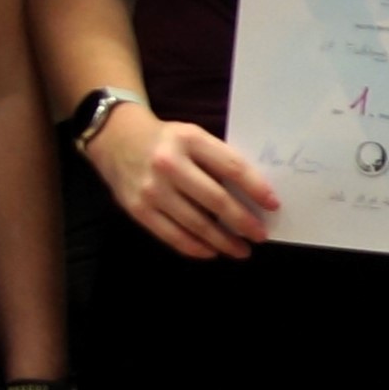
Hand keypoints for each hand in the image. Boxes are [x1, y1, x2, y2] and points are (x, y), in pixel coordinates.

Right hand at [94, 105, 276, 260]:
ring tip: (241, 249)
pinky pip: (172, 236)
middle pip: (215, 200)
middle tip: (260, 235)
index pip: (232, 168)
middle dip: (243, 222)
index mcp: (189, 140)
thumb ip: (218, 160)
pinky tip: (212, 252)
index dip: (256, 189)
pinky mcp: (138, 209)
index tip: (273, 205)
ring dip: (223, 241)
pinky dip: (195, 247)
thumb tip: (253, 196)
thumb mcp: (193, 137)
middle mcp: (169, 164)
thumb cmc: (166, 141)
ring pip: (195, 224)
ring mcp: (151, 189)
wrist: (116, 138)